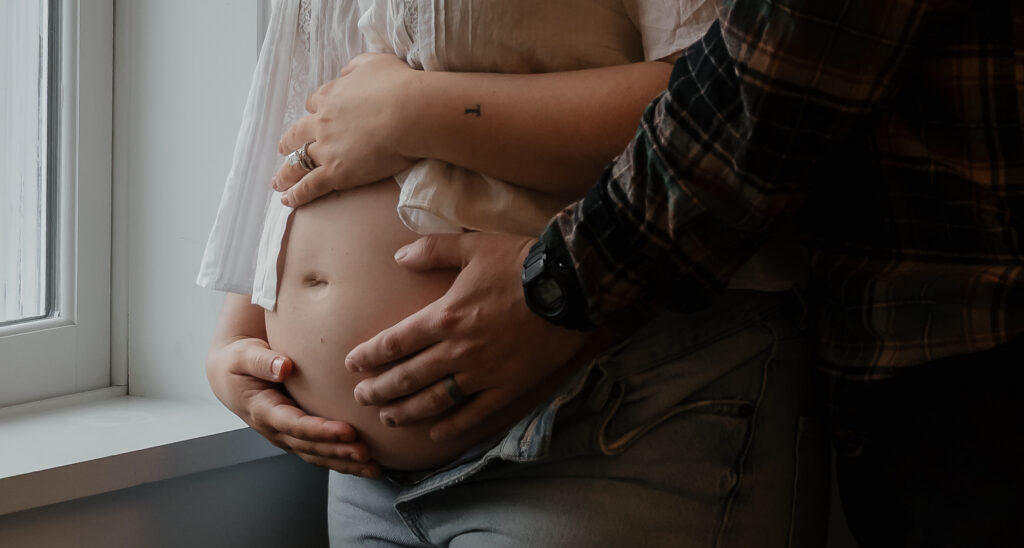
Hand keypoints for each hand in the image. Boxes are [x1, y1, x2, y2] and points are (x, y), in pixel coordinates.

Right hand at [206, 336, 379, 477]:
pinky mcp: (296, 436)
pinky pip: (320, 453)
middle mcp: (275, 429)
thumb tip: (284, 366)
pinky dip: (342, 461)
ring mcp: (285, 436)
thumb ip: (262, 361)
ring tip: (373, 468)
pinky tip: (364, 465)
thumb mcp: (244, 357)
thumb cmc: (239, 362)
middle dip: (339, 452)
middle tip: (367, 453)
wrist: (230, 376)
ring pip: (317, 456)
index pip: (296, 425)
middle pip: (310, 446)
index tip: (348, 431)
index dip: (322, 431)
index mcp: (263, 411)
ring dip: (344, 464)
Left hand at [273, 53, 419, 206]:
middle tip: (283, 149)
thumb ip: (356, 67)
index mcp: (331, 96)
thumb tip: (345, 73)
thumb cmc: (399, 86)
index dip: (316, 110)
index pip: (315, 103)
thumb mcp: (375, 62)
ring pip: (299, 162)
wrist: (411, 113)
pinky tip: (287, 200)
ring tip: (278, 182)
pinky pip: (310, 186)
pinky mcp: (336, 173)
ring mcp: (327, 149)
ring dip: (286, 173)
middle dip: (289, 143)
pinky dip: (297, 194)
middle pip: (298, 134)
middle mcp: (323, 122)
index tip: (316, 114)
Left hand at [344, 232, 589, 440]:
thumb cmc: (520, 263)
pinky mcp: (508, 387)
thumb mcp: (473, 246)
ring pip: (435, 400)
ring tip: (389, 417)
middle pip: (408, 377)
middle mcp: (458, 351)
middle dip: (380, 390)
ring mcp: (483, 373)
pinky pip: (475, 413)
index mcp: (445, 317)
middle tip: (360, 399)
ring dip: (407, 411)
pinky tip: (436, 434)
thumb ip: (432, 250)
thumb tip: (399, 256)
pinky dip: (453, 426)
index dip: (370, 356)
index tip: (351, 365)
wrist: (569, 287)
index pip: (395, 343)